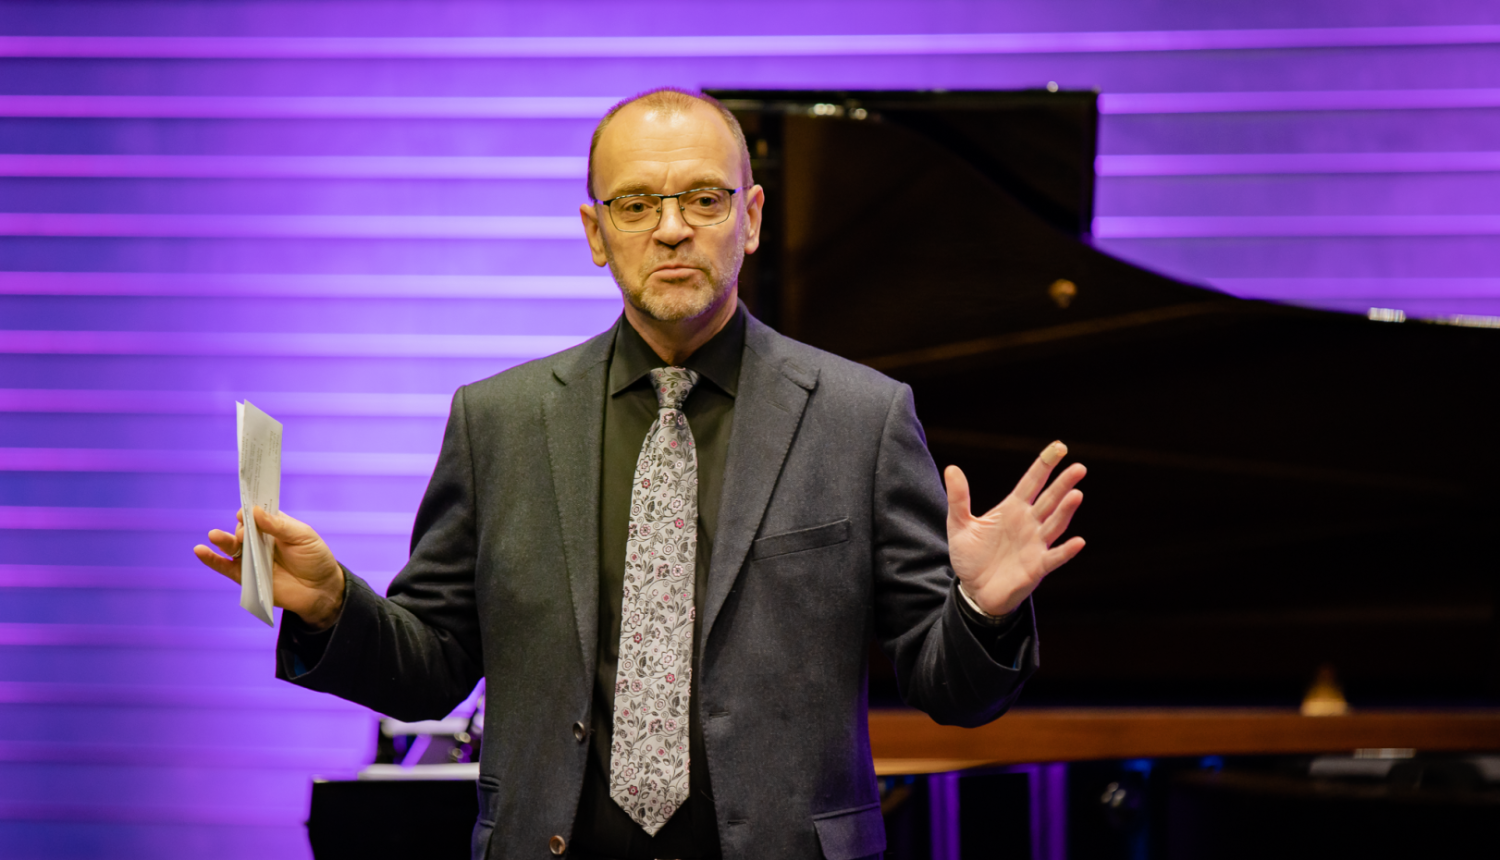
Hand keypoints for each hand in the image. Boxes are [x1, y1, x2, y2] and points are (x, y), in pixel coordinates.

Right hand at [193, 507, 345, 629]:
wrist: (321, 590)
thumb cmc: (316, 558)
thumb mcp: (303, 537)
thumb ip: (279, 526)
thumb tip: (255, 510)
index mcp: (274, 526)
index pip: (256, 513)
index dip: (251, 509)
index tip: (247, 509)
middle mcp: (260, 540)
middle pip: (242, 529)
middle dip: (241, 528)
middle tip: (245, 532)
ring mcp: (252, 558)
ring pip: (231, 546)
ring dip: (222, 540)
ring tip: (214, 535)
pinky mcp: (245, 577)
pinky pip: (225, 567)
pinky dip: (212, 559)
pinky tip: (200, 551)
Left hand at [944, 441, 1085, 616]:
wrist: (974, 591)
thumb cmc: (971, 557)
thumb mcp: (959, 525)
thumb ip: (958, 499)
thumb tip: (951, 468)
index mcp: (1012, 509)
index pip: (1032, 482)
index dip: (1045, 464)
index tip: (1059, 447)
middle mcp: (1029, 523)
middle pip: (1049, 499)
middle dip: (1063, 484)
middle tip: (1078, 468)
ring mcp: (1035, 544)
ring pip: (1054, 524)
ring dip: (1066, 511)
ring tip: (1076, 494)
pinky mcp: (1037, 567)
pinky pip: (1054, 557)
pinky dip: (1066, 551)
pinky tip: (1078, 542)